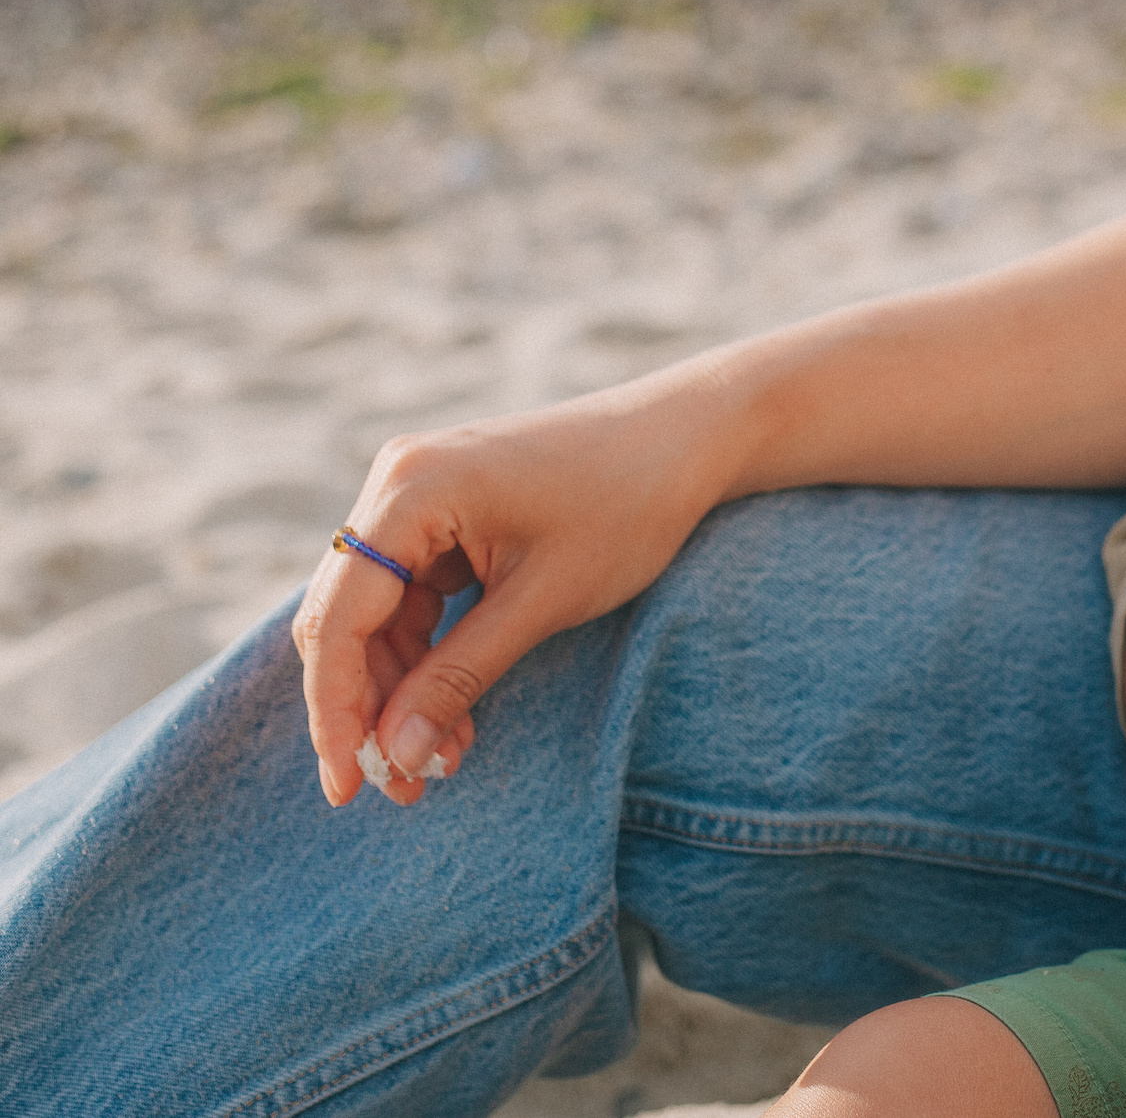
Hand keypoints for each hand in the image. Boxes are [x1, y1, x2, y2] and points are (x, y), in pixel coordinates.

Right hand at [293, 381, 729, 806]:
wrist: (686, 439)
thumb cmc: (627, 506)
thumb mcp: (543, 601)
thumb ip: (460, 676)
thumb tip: (393, 754)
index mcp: (410, 489)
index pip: (340, 617)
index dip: (336, 708)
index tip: (347, 787)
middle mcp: (397, 483)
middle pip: (346, 617)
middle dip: (368, 707)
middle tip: (398, 789)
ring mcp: (419, 496)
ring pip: (378, 616)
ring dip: (403, 689)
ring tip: (441, 760)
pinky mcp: (446, 514)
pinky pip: (414, 597)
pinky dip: (430, 656)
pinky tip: (454, 715)